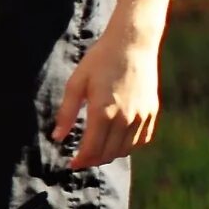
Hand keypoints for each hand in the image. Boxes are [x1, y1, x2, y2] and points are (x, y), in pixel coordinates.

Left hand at [54, 28, 158, 168]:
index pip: (92, 149)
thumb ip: (66, 113)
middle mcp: (126, 118)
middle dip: (93, 160)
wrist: (132, 44)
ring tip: (97, 150)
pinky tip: (116, 141)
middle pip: (109, 153)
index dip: (81, 160)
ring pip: (126, 149)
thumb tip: (56, 138)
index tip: (71, 164)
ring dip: (110, 154)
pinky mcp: (152, 112)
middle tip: (82, 159)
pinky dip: (128, 145)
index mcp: (104, 112)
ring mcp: (142, 116)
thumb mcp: (76, 83)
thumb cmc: (99, 61)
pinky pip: (141, 140)